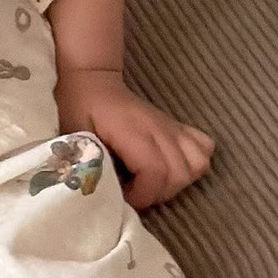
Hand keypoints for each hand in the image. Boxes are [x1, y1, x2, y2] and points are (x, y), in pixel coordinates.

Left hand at [54, 68, 214, 210]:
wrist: (93, 79)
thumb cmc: (79, 106)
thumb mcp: (74, 134)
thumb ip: (89, 162)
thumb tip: (102, 190)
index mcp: (131, 131)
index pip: (154, 171)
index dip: (143, 194)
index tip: (125, 198)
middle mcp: (157, 128)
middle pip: (178, 174)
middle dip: (158, 194)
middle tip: (136, 194)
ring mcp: (170, 127)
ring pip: (197, 163)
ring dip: (178, 183)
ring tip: (153, 184)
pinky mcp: (176, 126)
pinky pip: (203, 147)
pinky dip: (194, 165)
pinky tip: (172, 169)